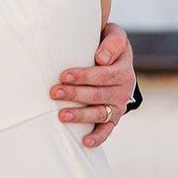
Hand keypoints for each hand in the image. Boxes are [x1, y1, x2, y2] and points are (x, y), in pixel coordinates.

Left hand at [51, 22, 135, 147]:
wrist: (119, 61)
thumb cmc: (109, 46)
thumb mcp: (115, 36)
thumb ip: (112, 42)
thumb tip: (101, 59)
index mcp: (123, 68)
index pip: (104, 74)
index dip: (84, 75)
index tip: (64, 75)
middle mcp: (123, 89)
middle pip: (98, 94)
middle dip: (75, 94)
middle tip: (54, 92)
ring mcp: (119, 105)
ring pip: (100, 113)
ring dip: (80, 115)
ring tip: (61, 115)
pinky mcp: (114, 117)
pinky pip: (107, 130)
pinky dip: (98, 137)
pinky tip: (85, 141)